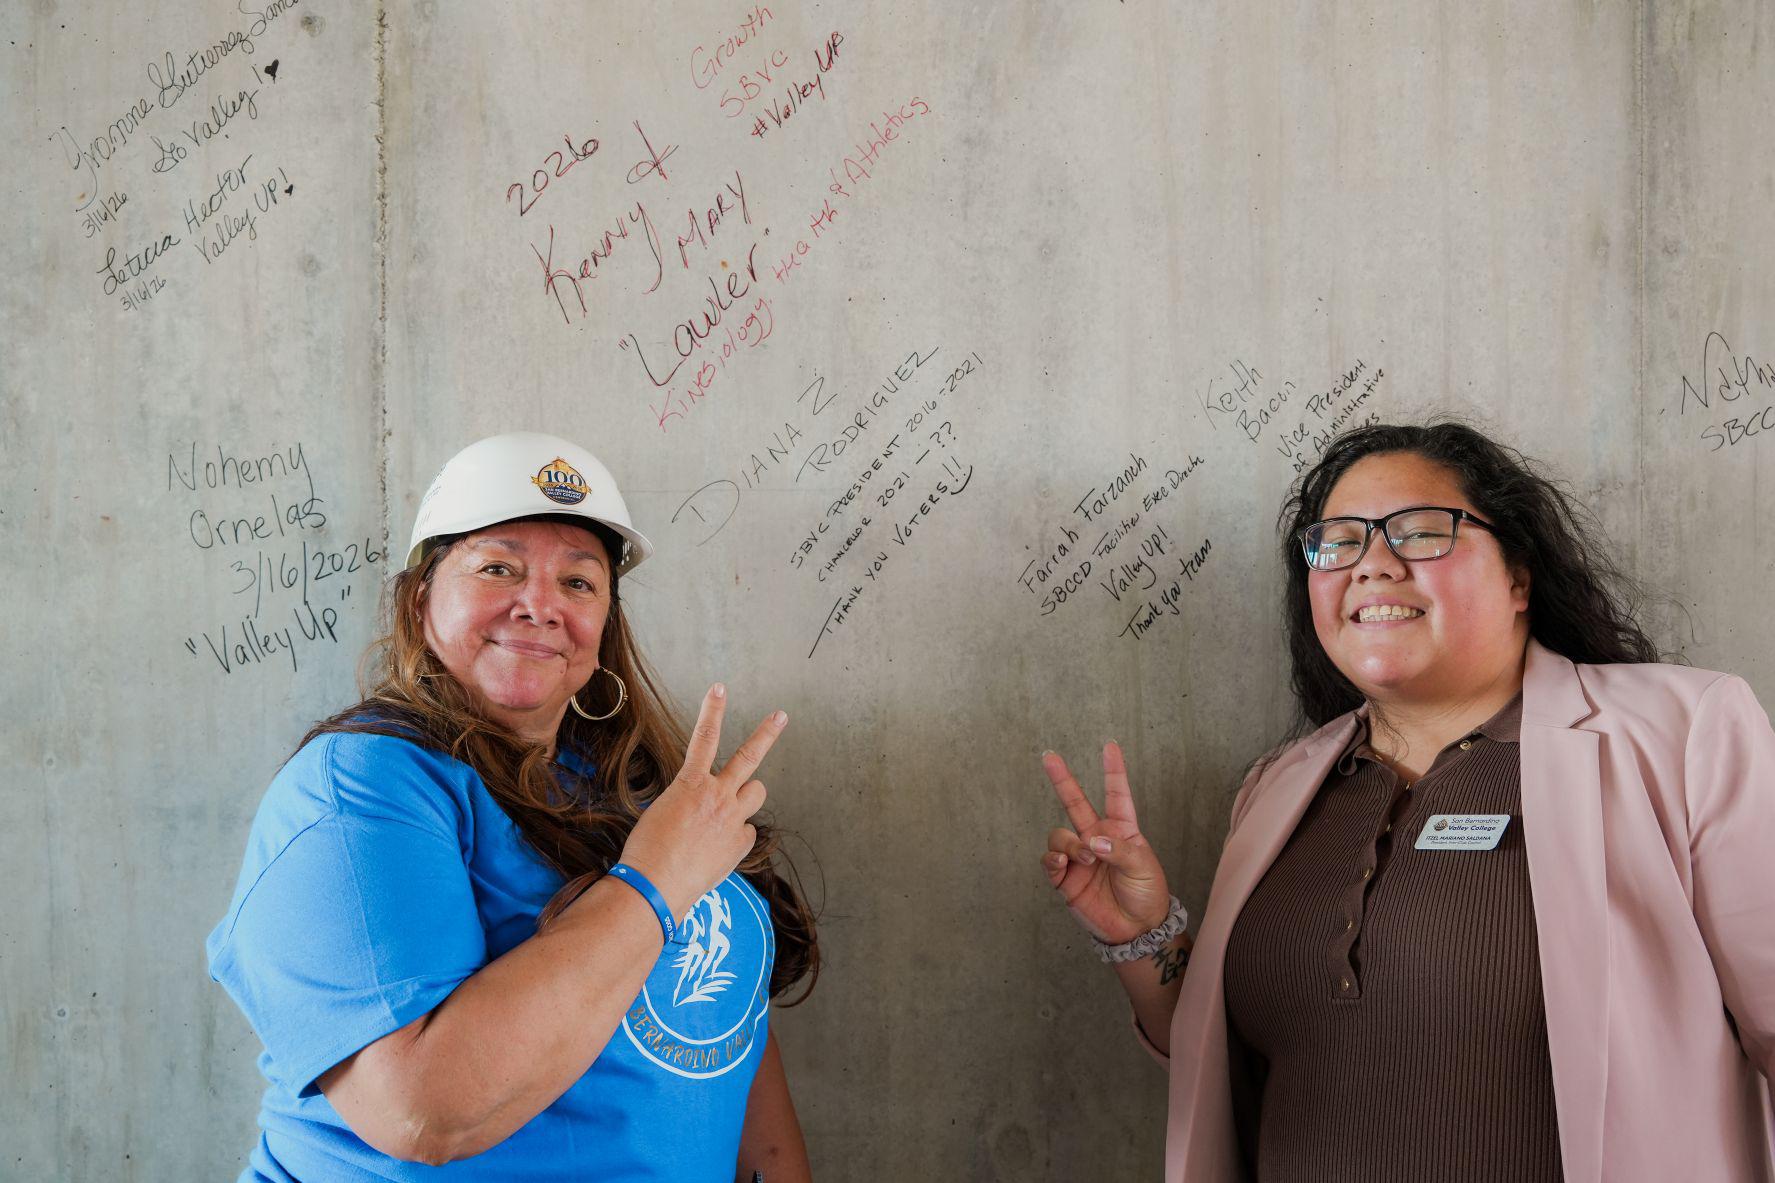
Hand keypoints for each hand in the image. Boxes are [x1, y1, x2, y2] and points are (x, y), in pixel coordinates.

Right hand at [618, 684, 784, 918]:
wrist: (655, 886)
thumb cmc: (647, 851)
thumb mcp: (662, 813)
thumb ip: (689, 800)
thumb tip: (703, 807)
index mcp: (691, 784)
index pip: (704, 737)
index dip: (713, 710)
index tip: (720, 688)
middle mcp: (717, 795)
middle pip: (749, 756)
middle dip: (767, 733)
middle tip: (781, 716)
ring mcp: (733, 819)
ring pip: (756, 792)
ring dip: (747, 794)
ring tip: (730, 808)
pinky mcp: (741, 843)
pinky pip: (747, 830)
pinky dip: (736, 835)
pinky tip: (717, 848)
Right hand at [1041, 742, 1170, 944]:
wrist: (1135, 929)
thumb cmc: (1146, 894)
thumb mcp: (1143, 868)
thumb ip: (1118, 850)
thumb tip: (1091, 841)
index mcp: (1121, 829)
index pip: (1116, 794)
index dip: (1113, 770)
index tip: (1110, 746)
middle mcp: (1096, 837)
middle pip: (1075, 802)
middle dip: (1062, 778)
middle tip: (1049, 756)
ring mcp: (1079, 857)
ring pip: (1059, 834)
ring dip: (1070, 844)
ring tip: (1087, 859)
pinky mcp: (1065, 877)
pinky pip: (1049, 860)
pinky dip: (1053, 859)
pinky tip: (1063, 865)